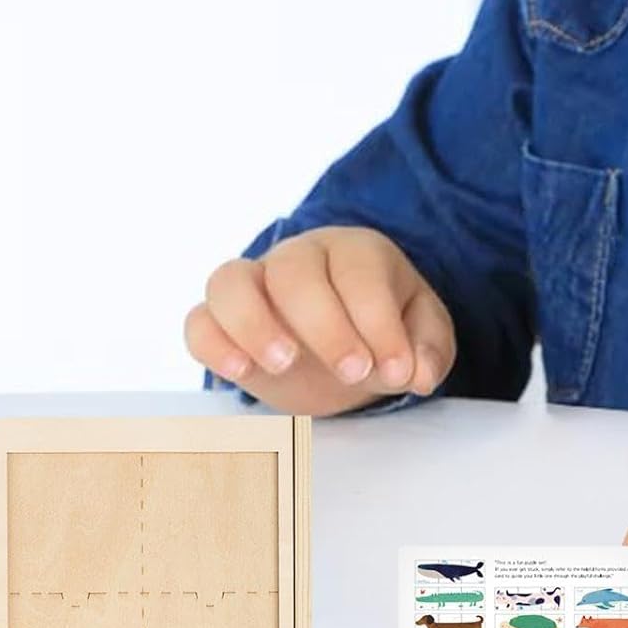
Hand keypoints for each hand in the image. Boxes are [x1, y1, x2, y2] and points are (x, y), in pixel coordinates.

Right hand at [185, 226, 455, 413]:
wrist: (344, 351)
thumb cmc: (383, 334)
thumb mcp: (422, 339)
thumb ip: (429, 350)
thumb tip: (418, 373)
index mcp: (355, 253)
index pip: (359, 272)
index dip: (378, 321)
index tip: (396, 370)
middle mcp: (298, 259)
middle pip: (295, 272)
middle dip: (325, 326)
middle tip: (352, 373)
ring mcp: (253, 287)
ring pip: (230, 281)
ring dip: (254, 324)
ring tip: (284, 365)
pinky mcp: (222, 324)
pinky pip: (199, 321)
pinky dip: (212, 344)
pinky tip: (240, 374)